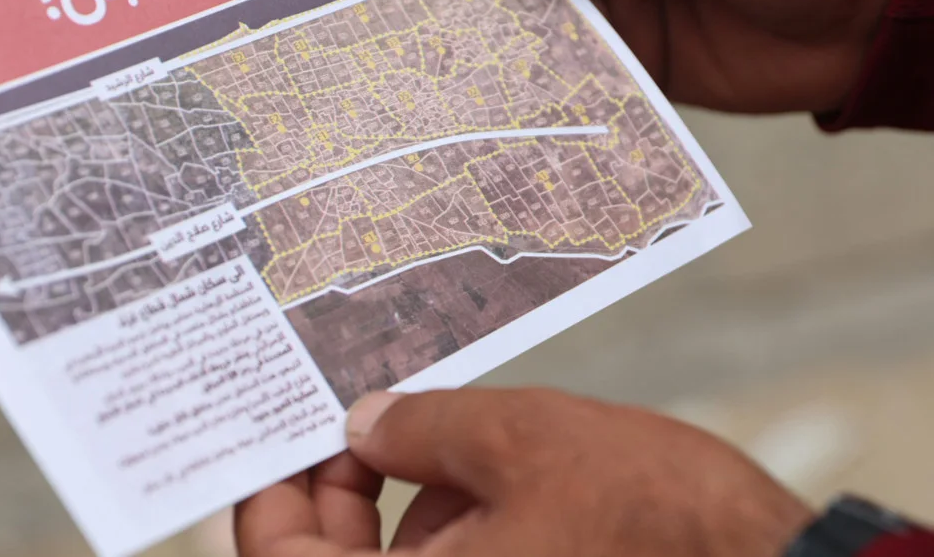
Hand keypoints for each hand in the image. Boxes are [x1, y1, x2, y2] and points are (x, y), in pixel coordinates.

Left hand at [235, 388, 812, 556]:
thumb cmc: (661, 524)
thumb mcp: (523, 441)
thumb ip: (423, 429)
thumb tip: (365, 423)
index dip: (272, 492)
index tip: (282, 428)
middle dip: (345, 487)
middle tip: (357, 406)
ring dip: (408, 504)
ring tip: (440, 419)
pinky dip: (459, 527)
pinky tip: (491, 466)